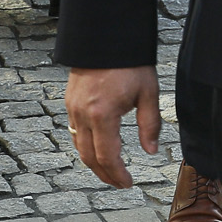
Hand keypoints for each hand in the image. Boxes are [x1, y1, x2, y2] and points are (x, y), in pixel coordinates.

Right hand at [65, 66, 160, 188]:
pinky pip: (75, 133)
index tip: (128, 183)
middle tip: (119, 183)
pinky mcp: (70, 103)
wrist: (106, 38)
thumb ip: (150, 125)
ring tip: (110, 171)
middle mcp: (83, 115)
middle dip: (105, 175)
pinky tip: (97, 149)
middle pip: (89, 158)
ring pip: (79, 147)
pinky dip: (85, 147)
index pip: (107, 156)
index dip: (117, 174)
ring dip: (93, 163)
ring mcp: (73, 109)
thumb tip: (151, 150)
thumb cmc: (130, 63)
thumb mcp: (148, 93)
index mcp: (103, 114)